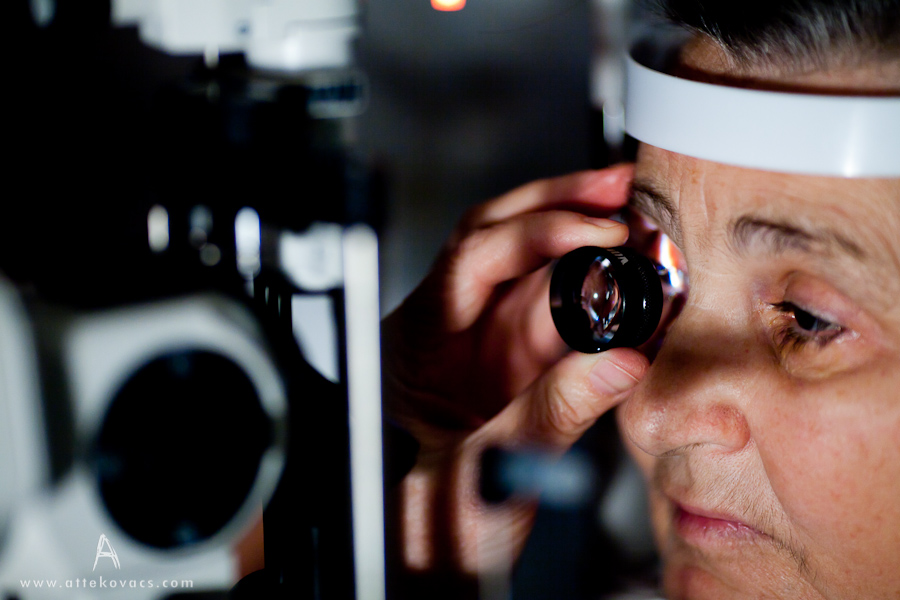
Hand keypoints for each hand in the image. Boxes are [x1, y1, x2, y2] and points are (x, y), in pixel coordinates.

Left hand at [383, 165, 648, 594]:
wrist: (429, 567)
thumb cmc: (422, 525)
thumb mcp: (484, 469)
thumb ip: (550, 412)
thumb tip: (616, 361)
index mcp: (417, 343)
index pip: (475, 255)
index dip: (539, 231)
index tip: (596, 230)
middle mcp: (448, 335)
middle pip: (499, 242)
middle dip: (559, 206)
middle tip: (614, 189)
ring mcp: (483, 352)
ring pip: (531, 274)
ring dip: (579, 238)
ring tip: (626, 216)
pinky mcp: (516, 374)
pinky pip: (559, 321)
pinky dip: (596, 294)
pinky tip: (628, 277)